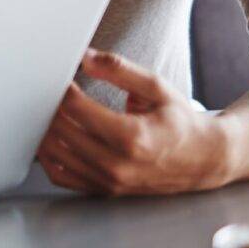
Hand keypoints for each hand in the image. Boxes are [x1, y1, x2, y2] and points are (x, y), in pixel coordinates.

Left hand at [36, 49, 233, 194]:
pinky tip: (51, 139)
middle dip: (48, 106)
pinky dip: (49, 158)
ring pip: (54, 155)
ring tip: (46, 111)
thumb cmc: (181, 122)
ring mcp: (109, 181)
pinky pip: (61, 177)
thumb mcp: (156, 87)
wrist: (205, 159)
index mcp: (132, 136)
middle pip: (60, 130)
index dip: (60, 88)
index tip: (58, 76)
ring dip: (43, 130)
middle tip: (47, 90)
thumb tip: (84, 57)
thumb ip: (119, 69)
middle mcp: (118, 163)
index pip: (76, 108)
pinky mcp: (105, 190)